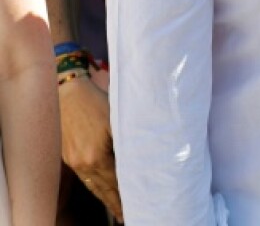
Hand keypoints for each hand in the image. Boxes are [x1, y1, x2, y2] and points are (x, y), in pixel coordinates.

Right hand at [59, 69, 123, 221]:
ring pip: (93, 186)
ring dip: (105, 198)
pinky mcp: (68, 156)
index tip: (136, 208)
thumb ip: (130, 139)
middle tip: (129, 216)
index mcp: (96, 157)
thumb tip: (146, 155)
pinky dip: (95, 187)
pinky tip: (102, 191)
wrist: (67, 93)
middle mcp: (83, 164)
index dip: (126, 196)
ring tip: (118, 211)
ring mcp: (73, 162)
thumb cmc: (96, 102)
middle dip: (116, 204)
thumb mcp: (118, 119)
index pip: (116, 184)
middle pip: (103, 190)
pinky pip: (85, 178)